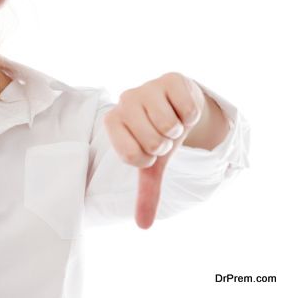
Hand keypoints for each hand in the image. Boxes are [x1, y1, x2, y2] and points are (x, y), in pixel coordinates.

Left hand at [102, 72, 205, 228]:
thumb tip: (144, 225)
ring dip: (178, 130)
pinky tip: (182, 108)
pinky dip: (191, 116)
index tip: (149, 149)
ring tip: (172, 121)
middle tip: (162, 133)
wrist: (176, 104)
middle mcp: (125, 100)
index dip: (149, 159)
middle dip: (165, 144)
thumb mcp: (152, 163)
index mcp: (112, 121)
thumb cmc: (156, 133)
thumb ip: (146, 192)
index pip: (133, 157)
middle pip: (153, 143)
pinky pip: (187, 110)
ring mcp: (147, 87)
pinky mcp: (170, 78)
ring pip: (170, 126)